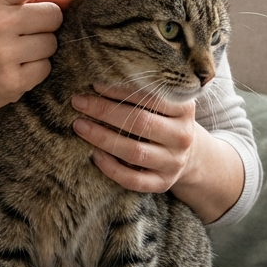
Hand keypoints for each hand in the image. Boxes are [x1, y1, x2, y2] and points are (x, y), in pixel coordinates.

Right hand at [0, 0, 115, 123]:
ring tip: (12, 53)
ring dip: (41, 48)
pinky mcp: (10, 81)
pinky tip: (10, 70)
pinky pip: (45, 68)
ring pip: (53, 42)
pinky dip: (35, 70)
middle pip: (54, 13)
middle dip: (47, 23)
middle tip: (21, 33)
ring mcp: (2, 52)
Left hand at [71, 84, 202, 193]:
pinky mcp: (162, 183)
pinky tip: (94, 155)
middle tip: (78, 103)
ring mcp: (173, 162)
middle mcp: (182, 136)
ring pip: (134, 152)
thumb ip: (141, 92)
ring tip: (80, 126)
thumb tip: (99, 82)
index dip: (120, 90)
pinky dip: (111, 168)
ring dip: (102, 138)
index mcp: (184, 109)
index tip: (94, 84)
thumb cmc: (164, 120)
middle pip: (140, 122)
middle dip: (105, 112)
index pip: (150, 97)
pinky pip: (133, 179)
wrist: (188, 154)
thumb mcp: (163, 103)